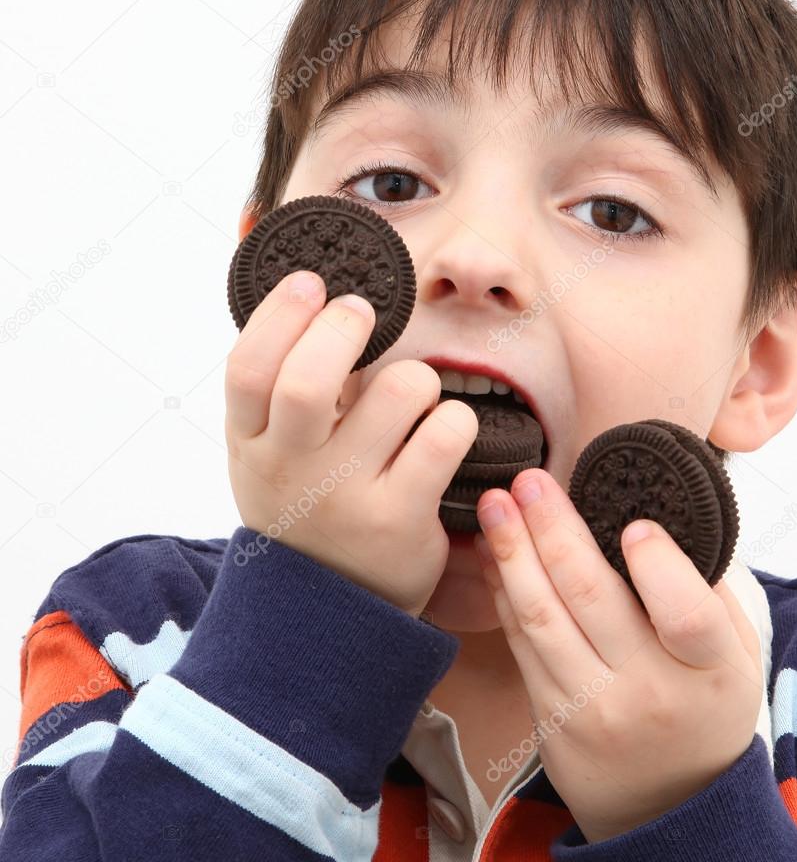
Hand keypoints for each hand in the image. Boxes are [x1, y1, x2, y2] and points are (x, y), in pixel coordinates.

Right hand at [224, 269, 477, 617]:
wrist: (327, 607)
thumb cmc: (306, 503)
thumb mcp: (269, 452)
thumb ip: (278, 390)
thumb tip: (314, 299)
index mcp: (250, 444)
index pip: (247, 370)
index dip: (279, 315)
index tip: (310, 283)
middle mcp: (291, 471)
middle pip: (308, 382)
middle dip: (344, 330)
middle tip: (361, 314)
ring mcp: (346, 497)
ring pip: (401, 390)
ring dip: (417, 377)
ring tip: (412, 398)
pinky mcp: (402, 516)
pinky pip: (445, 433)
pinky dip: (455, 418)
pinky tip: (441, 432)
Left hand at [474, 467, 762, 843]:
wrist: (670, 807)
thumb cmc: (705, 707)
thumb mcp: (735, 655)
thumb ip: (705, 590)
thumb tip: (659, 515)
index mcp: (708, 671)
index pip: (686, 615)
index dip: (658, 565)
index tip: (633, 522)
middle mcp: (648, 691)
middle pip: (591, 598)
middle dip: (553, 528)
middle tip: (530, 480)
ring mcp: (592, 708)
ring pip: (541, 617)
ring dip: (512, 552)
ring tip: (495, 503)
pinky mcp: (550, 718)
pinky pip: (520, 644)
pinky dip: (504, 592)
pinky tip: (495, 552)